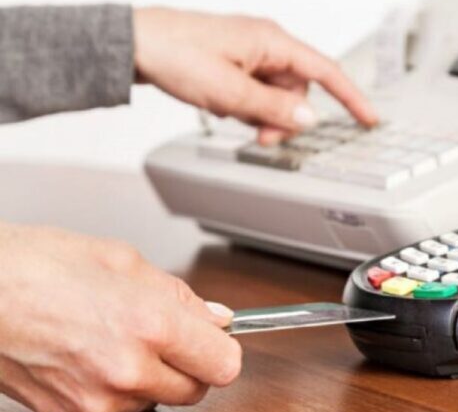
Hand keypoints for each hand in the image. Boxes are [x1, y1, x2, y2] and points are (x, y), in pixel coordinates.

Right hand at [0, 222, 241, 411]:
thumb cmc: (34, 266)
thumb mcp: (122, 260)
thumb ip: (179, 296)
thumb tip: (214, 318)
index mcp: (148, 324)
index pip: (224, 364)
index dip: (221, 350)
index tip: (213, 340)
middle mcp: (127, 371)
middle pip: (196, 390)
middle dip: (187, 365)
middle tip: (161, 337)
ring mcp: (97, 402)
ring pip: (155, 403)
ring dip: (149, 380)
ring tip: (113, 341)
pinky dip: (116, 393)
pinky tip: (93, 360)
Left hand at [133, 7, 378, 145]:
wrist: (134, 42)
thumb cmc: (175, 53)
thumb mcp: (229, 91)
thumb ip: (274, 108)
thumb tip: (310, 119)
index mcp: (272, 41)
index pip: (325, 71)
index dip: (352, 98)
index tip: (369, 118)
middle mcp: (266, 43)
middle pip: (298, 89)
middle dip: (285, 117)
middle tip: (261, 135)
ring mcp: (250, 52)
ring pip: (276, 94)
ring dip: (262, 114)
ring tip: (232, 114)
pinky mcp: (235, 61)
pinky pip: (256, 90)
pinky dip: (247, 105)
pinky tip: (223, 104)